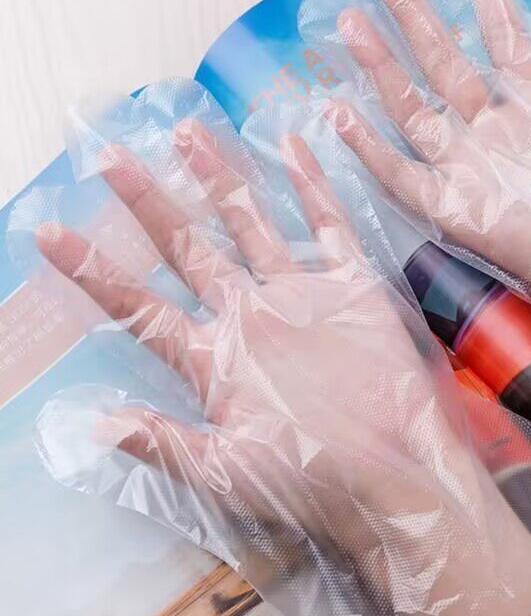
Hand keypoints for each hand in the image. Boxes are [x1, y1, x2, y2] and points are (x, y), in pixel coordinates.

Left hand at [30, 112, 530, 615]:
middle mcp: (250, 317)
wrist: (397, 473)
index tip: (47, 233)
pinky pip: (328, 226)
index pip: (141, 306)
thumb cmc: (313, 481)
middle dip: (149, 203)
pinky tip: (291, 146)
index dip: (94, 271)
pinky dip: (312, 187)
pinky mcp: (350, 287)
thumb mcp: (228, 473)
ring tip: (189, 134)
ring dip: (220, 180)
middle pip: (189, 248)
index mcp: (216, 357)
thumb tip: (91, 426)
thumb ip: (164, 444)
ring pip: (251, 223)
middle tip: (110, 157)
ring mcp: (299, 297)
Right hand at [327, 0, 530, 323]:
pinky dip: (371, 149)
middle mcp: (498, 135)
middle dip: (414, 13)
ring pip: (418, 107)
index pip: (504, 39)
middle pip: (447, 62)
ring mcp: (476, 170)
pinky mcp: (460, 213)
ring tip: (352, 18)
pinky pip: (405, 178)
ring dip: (384, 63)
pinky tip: (338, 112)